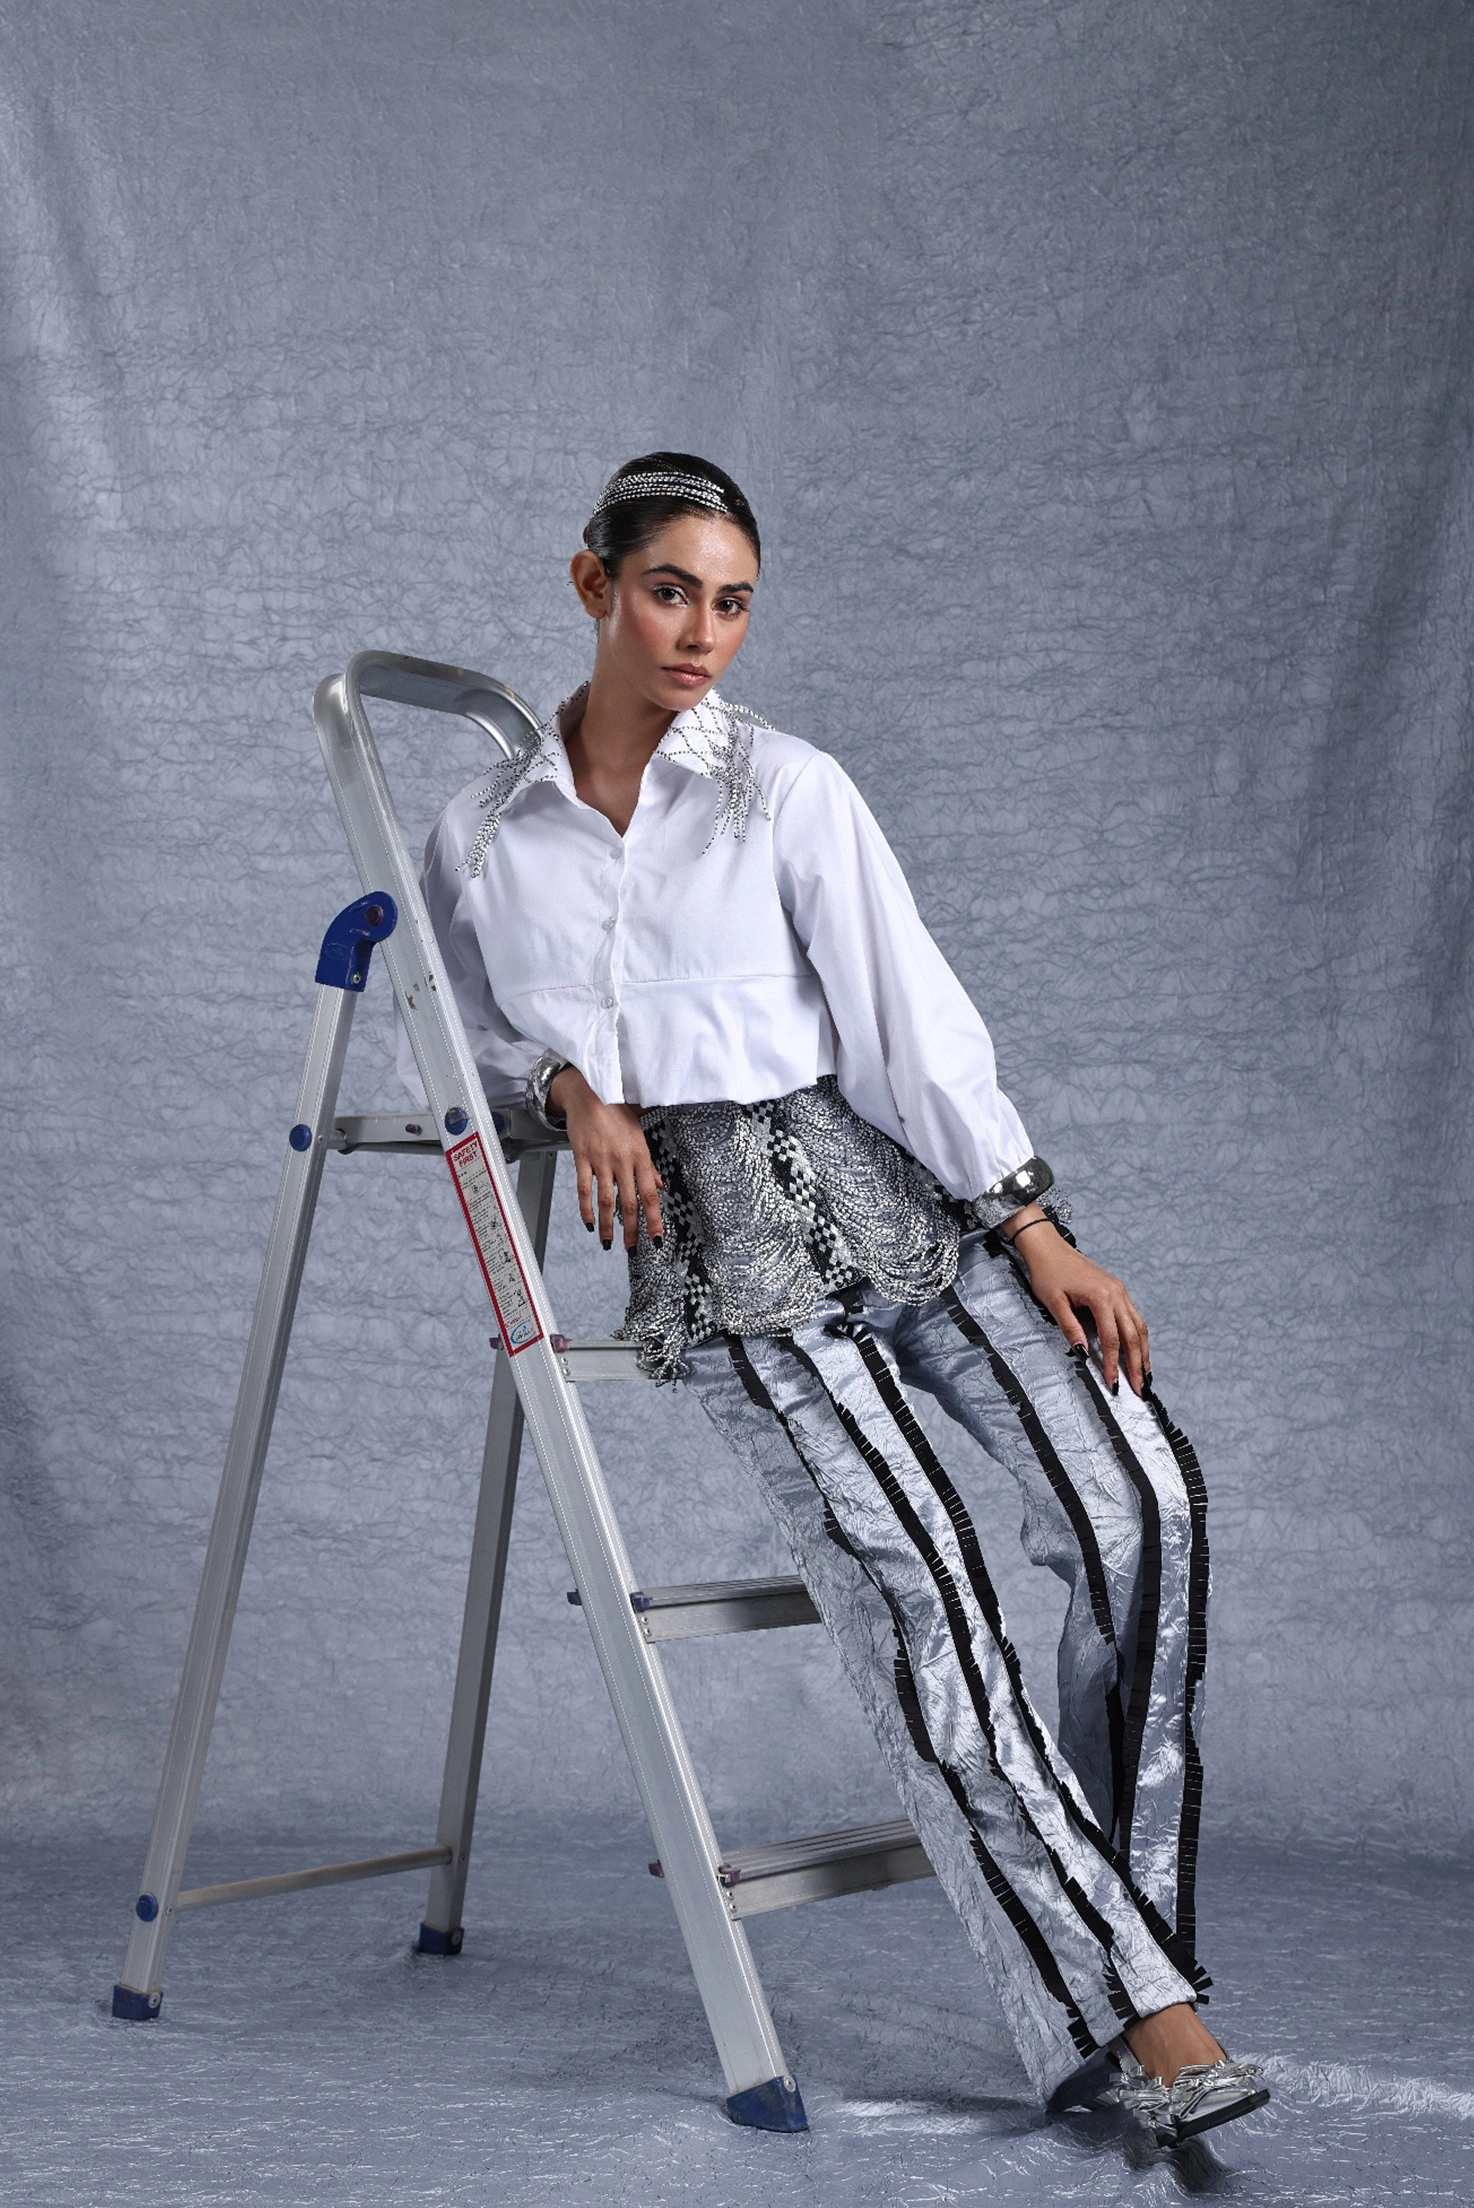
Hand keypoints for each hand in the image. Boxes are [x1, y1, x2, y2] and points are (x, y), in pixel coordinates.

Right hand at [548, 1065, 664, 1251]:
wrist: (590, 1091)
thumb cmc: (616, 1110)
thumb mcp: (639, 1133)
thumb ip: (648, 1163)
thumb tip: (658, 1185)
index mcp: (640, 1154)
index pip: (650, 1194)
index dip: (654, 1219)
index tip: (656, 1239)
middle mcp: (622, 1160)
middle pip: (629, 1203)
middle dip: (632, 1230)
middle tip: (632, 1248)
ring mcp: (601, 1160)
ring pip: (605, 1200)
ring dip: (608, 1226)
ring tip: (609, 1243)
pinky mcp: (582, 1157)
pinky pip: (584, 1188)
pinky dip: (585, 1209)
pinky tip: (589, 1223)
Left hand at [1003, 1208, 1149, 1394]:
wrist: (1049, 1247)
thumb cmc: (1048, 1272)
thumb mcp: (1054, 1302)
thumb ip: (1070, 1328)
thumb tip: (1082, 1353)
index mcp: (1102, 1296)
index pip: (1112, 1338)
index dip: (1113, 1364)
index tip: (1113, 1384)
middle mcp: (1117, 1294)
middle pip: (1133, 1336)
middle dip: (1136, 1365)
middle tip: (1139, 1389)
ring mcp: (1120, 1291)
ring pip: (1139, 1327)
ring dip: (1143, 1353)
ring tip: (1145, 1376)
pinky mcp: (1118, 1291)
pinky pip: (1134, 1318)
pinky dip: (1138, 1337)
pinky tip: (1138, 1351)